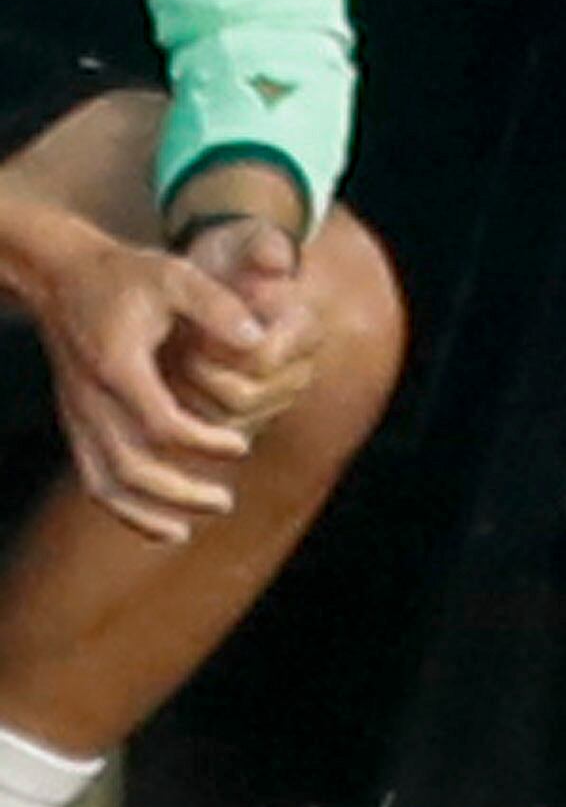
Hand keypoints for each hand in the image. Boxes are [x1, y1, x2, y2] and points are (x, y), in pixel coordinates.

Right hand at [31, 231, 257, 540]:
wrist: (64, 276)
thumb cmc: (127, 275)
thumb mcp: (176, 275)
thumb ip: (217, 307)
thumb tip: (259, 339)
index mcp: (119, 367)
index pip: (162, 424)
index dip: (203, 441)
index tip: (242, 444)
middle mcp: (91, 400)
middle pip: (132, 467)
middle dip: (179, 493)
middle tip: (224, 502)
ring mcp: (77, 416)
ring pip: (104, 484)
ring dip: (144, 514)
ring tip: (184, 531)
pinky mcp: (73, 422)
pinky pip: (91, 477)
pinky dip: (119, 505)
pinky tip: (150, 519)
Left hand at [159, 220, 323, 434]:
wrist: (221, 282)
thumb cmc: (230, 259)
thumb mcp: (243, 243)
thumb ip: (262, 247)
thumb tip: (276, 261)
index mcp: (305, 330)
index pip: (261, 359)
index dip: (217, 349)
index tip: (190, 324)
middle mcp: (299, 372)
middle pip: (243, 399)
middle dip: (200, 376)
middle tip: (174, 346)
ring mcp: (275, 403)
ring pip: (226, 426)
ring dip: (189, 399)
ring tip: (171, 362)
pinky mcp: (248, 423)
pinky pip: (213, 439)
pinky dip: (186, 418)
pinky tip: (168, 385)